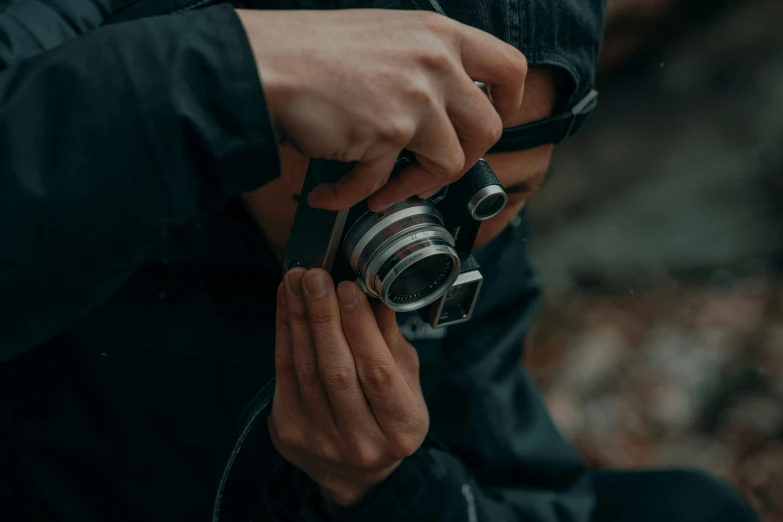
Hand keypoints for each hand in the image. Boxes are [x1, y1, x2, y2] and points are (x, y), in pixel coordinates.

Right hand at [235, 9, 526, 211]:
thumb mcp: (385, 35)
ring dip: (413, 186)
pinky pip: (383, 183)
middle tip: (431, 168)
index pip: (510, 67)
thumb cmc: (312, 50)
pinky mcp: (386, 133)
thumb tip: (441, 107)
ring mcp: (414, 100)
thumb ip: (423, 63)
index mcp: (439, 34)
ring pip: (449, 164)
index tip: (492, 119)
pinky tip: (334, 192)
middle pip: (488, 129)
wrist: (264, 62)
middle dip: (463, 159)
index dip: (508, 102)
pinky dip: (355, 195)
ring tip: (381, 189)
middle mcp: (435, 63)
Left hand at [269, 268, 428, 505]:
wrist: (355, 471)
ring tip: (298, 280)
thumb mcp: (406, 381)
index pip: (379, 373)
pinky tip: (287, 302)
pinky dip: (284, 332)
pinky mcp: (289, 432)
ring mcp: (321, 441)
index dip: (361, 329)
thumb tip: (374, 292)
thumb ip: (390, 341)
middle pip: (338, 371)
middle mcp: (361, 442)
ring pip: (306, 369)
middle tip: (316, 277)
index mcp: (401, 428)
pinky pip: (283, 373)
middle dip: (323, 317)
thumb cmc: (387, 414)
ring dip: (299, 318)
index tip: (349, 289)